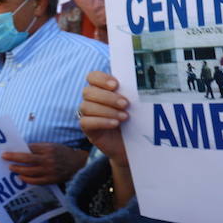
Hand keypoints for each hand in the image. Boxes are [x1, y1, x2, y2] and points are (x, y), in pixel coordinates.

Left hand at [1, 142, 86, 185]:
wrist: (77, 164)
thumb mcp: (52, 146)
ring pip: (30, 171)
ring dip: (18, 169)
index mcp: (48, 149)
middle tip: (4, 157)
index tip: (7, 150)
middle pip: (27, 158)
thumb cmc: (62, 153)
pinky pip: (36, 181)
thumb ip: (38, 148)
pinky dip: (27, 179)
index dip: (17, 150)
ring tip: (11, 167)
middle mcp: (48, 159)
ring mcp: (49, 170)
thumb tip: (22, 150)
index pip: (29, 148)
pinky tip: (20, 177)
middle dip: (14, 158)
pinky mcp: (51, 179)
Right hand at [79, 71, 136, 206]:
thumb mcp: (134, 104)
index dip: (101, 78)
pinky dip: (101, 121)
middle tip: (125, 104)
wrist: (134, 145)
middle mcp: (91, 101)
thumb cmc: (134, 120)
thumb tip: (137, 82)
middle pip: (88, 91)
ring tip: (124, 117)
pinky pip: (86, 122)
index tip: (116, 84)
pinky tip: (115, 124)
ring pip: (86, 106)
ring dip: (106, 110)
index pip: (92, 77)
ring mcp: (88, 115)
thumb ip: (130, 92)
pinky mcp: (88, 129)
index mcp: (101, 89)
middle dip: (108, 97)